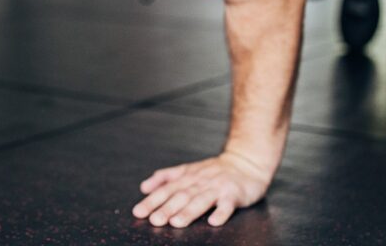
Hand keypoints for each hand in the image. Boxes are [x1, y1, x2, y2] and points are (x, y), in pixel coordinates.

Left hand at [132, 152, 271, 227]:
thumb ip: (166, 177)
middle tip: (154, 220)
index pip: (166, 189)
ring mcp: (217, 188)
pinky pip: (227, 205)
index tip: (139, 212)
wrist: (246, 163)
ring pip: (201, 200)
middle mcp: (200, 182)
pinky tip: (213, 222)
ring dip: (188, 212)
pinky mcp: (234, 194)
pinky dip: (221, 214)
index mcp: (187, 177)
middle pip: (181, 195)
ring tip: (176, 222)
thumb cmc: (215, 170)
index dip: (152, 200)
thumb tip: (144, 187)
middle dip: (166, 208)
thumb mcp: (188, 169)